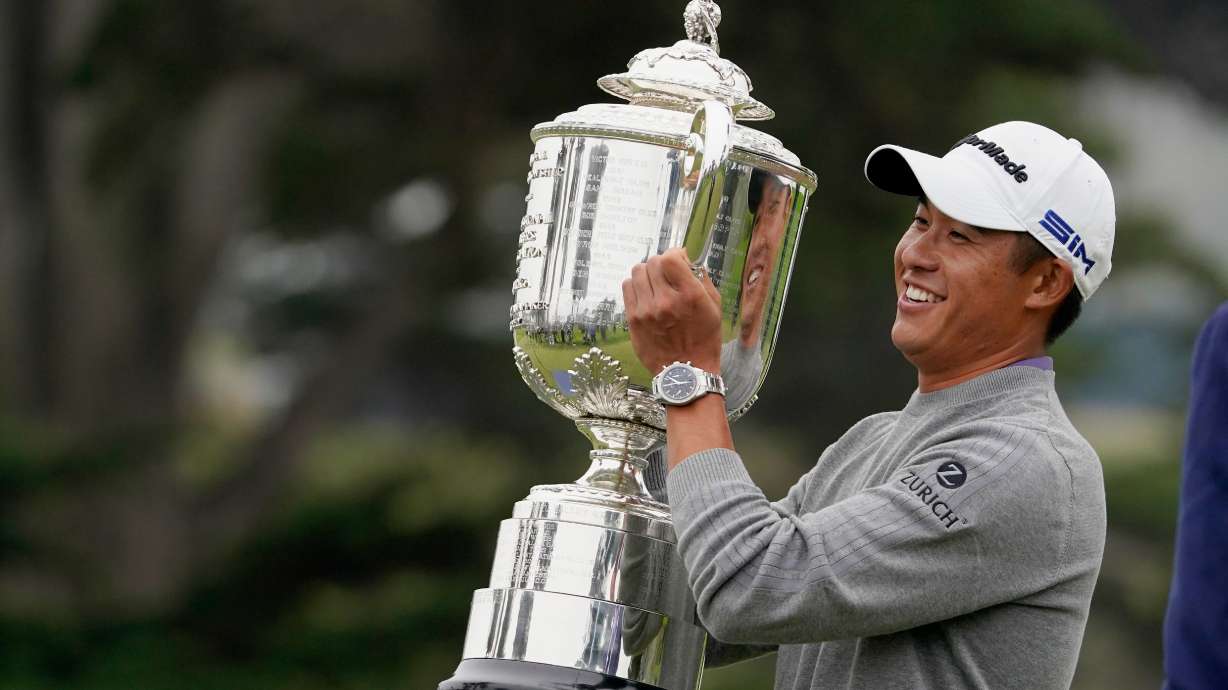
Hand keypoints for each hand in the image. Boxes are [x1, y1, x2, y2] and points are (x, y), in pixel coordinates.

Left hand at [622, 247, 722, 375]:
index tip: (679, 260)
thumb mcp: (715, 308)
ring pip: (637, 272)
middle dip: (662, 264)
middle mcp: (666, 301)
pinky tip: (646, 294)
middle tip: (668, 274)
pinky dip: (636, 285)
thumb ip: (703, 280)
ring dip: (648, 273)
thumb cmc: (704, 340)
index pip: (670, 258)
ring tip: (656, 284)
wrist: (685, 373)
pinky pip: (627, 287)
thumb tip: (689, 260)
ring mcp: (646, 311)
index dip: (674, 254)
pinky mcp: (633, 319)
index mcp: (689, 296)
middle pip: (652, 262)